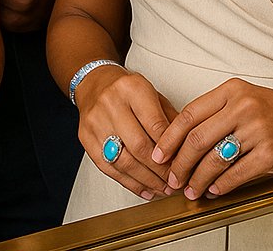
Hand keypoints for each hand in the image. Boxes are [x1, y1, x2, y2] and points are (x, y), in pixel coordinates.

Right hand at [75, 63, 177, 200]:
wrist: (95, 84)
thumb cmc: (126, 89)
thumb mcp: (152, 93)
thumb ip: (168, 118)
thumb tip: (185, 147)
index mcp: (132, 88)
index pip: (154, 124)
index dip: (170, 148)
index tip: (182, 162)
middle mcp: (111, 104)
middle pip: (139, 146)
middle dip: (160, 169)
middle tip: (174, 181)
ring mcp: (96, 123)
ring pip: (124, 161)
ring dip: (147, 180)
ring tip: (162, 188)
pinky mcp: (87, 139)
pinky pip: (109, 169)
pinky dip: (130, 183)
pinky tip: (144, 188)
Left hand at [153, 79, 272, 199]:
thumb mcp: (246, 99)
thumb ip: (218, 113)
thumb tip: (184, 141)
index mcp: (232, 90)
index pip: (190, 114)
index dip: (170, 137)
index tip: (159, 153)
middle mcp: (243, 107)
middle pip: (197, 138)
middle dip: (180, 164)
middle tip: (172, 178)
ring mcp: (257, 129)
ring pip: (214, 159)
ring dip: (197, 179)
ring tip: (191, 190)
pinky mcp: (270, 152)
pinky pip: (236, 173)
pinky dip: (221, 185)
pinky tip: (214, 190)